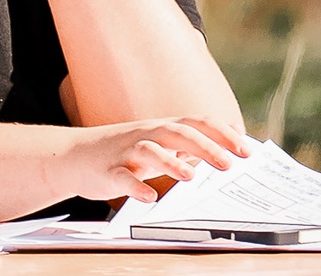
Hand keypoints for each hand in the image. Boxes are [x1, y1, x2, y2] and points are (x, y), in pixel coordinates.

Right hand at [44, 117, 252, 203]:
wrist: (72, 156)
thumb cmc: (123, 153)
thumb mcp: (157, 145)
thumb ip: (188, 146)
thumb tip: (227, 148)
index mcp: (160, 129)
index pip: (196, 123)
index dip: (222, 134)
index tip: (248, 150)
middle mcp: (145, 135)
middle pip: (176, 133)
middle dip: (204, 146)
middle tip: (229, 164)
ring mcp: (125, 152)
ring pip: (149, 151)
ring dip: (170, 162)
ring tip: (190, 176)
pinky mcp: (108, 171)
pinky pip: (122, 178)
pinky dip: (135, 187)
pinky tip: (149, 196)